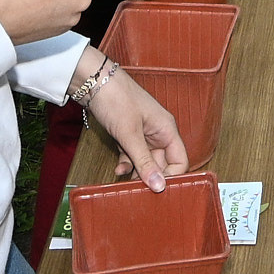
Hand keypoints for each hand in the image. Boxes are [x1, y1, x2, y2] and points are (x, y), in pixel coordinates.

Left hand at [80, 51, 189, 189]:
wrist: (93, 82)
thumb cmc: (116, 99)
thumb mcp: (130, 134)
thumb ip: (144, 162)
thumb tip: (159, 185)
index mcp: (167, 129)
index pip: (180, 161)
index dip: (172, 177)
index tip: (157, 189)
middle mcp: (159, 133)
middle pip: (162, 164)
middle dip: (150, 177)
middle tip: (138, 190)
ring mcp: (143, 134)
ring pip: (146, 162)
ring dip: (136, 172)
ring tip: (125, 181)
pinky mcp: (129, 135)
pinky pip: (133, 156)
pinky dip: (127, 164)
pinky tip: (118, 169)